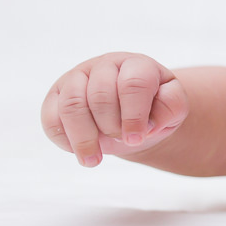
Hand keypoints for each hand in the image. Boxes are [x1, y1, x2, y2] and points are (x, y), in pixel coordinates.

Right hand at [41, 52, 188, 167]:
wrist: (132, 116)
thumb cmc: (154, 108)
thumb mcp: (174, 107)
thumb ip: (171, 106)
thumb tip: (148, 122)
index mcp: (136, 65)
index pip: (133, 84)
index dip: (134, 115)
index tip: (137, 139)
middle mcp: (104, 66)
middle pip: (100, 95)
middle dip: (111, 126)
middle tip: (122, 141)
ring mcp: (77, 78)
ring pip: (71, 105)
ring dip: (83, 137)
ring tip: (94, 160)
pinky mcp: (56, 96)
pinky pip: (51, 117)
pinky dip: (63, 139)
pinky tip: (79, 151)